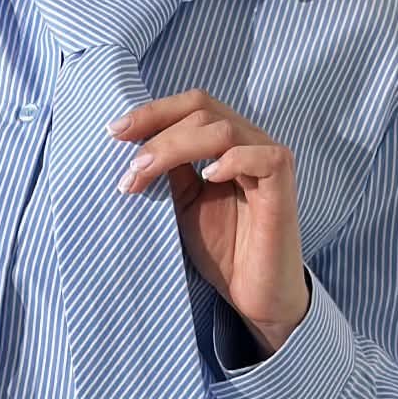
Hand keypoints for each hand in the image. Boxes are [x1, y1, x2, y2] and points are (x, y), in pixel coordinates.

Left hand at [107, 90, 310, 354]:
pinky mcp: (283, 185)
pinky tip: (207, 179)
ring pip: (223, 130)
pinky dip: (230, 161)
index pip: (192, 105)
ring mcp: (269, 161)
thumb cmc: (223, 248)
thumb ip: (170, 170)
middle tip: (129, 169)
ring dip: (175, 147)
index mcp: (227, 141)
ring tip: (145, 176)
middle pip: (202, 111)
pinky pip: (261, 157)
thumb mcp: (183, 202)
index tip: (114, 132)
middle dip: (157, 134)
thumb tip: (134, 142)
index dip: (154, 111)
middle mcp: (250, 142)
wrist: (253, 293)